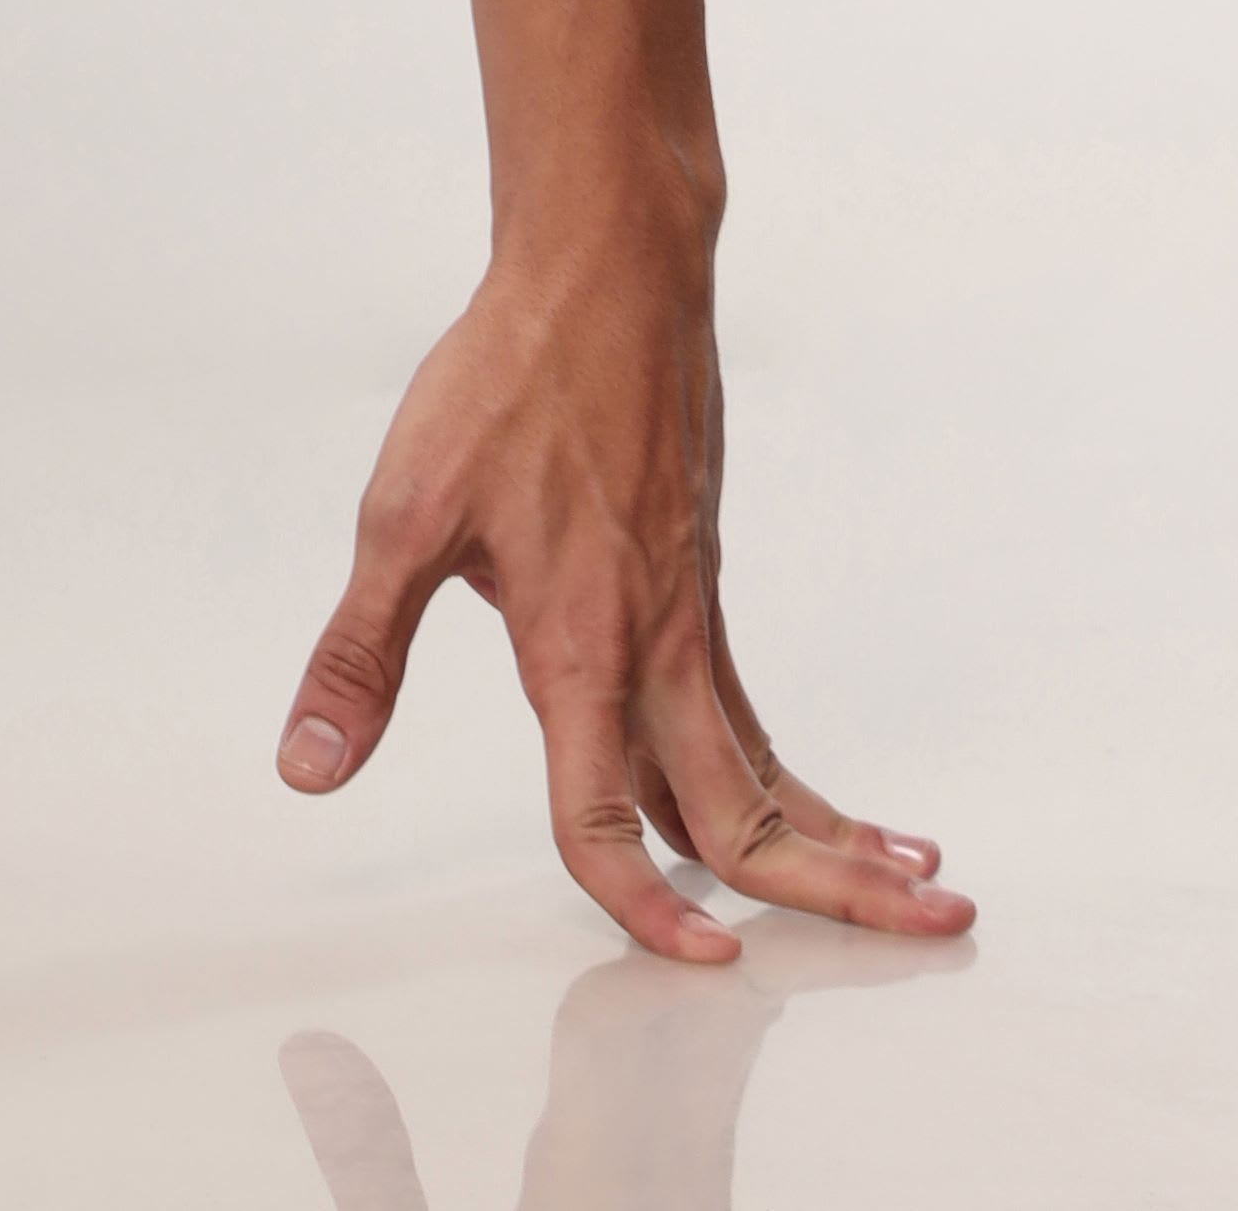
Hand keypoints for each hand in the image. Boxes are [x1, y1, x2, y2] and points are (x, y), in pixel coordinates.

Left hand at [275, 248, 973, 962]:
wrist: (607, 272)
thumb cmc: (502, 382)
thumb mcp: (402, 513)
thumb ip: (358, 657)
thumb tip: (306, 770)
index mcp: (579, 647)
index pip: (608, 818)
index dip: (644, 905)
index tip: (697, 964)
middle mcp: (655, 646)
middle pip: (747, 811)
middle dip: (836, 893)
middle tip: (930, 946)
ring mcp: (691, 613)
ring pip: (768, 762)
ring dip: (841, 838)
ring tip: (923, 896)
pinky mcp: (702, 579)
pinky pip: (752, 707)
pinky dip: (799, 772)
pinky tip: (824, 799)